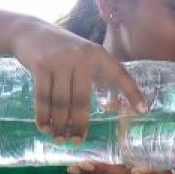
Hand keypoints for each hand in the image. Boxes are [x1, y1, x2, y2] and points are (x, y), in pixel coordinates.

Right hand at [10, 19, 147, 141]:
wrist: (31, 31)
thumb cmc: (62, 50)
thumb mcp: (83, 56)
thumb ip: (97, 77)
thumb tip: (114, 106)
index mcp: (98, 54)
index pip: (120, 74)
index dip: (133, 93)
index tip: (143, 112)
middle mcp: (82, 57)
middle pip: (82, 100)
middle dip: (79, 124)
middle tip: (78, 142)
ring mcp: (60, 61)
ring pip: (61, 102)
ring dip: (59, 125)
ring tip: (59, 139)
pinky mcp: (41, 65)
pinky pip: (43, 97)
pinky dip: (43, 115)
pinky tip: (44, 127)